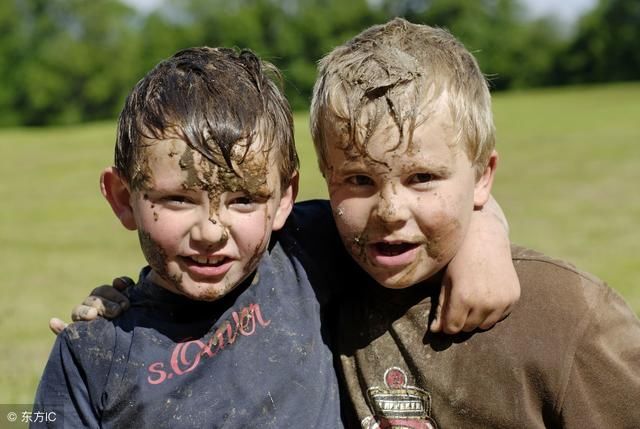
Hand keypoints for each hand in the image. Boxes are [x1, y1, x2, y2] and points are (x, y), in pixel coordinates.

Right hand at [48, 277, 132, 334]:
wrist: (136, 347)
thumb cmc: (137, 321)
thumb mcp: (134, 305)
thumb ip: (129, 290)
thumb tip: (118, 281)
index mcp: (106, 300)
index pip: (104, 291)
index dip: (114, 292)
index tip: (125, 300)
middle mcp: (93, 309)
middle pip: (92, 299)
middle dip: (105, 303)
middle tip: (119, 311)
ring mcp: (84, 323)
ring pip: (78, 311)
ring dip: (84, 311)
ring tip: (92, 315)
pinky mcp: (76, 336)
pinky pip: (65, 332)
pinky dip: (59, 328)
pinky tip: (54, 322)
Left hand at [430, 196, 519, 333]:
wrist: (486, 237)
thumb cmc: (459, 257)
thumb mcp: (446, 281)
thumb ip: (441, 307)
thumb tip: (435, 331)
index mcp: (463, 298)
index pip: (452, 328)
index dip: (446, 325)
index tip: (445, 318)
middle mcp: (484, 302)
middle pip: (468, 328)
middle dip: (461, 320)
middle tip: (458, 305)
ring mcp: (502, 301)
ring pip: (485, 325)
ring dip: (476, 318)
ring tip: (472, 300)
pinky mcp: (514, 297)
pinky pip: (500, 316)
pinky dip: (492, 311)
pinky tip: (486, 294)